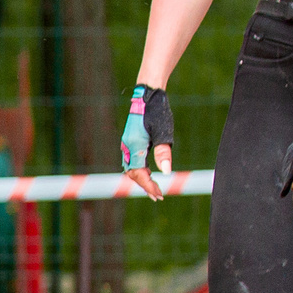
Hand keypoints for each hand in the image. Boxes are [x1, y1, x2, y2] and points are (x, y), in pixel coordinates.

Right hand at [121, 84, 174, 201]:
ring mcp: (127, 143)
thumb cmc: (157, 113)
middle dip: (145, 186)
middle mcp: (127, 147)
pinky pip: (131, 160)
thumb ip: (164, 153)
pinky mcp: (130, 140)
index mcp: (134, 146)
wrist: (147, 96)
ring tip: (153, 187)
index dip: (149, 186)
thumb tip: (166, 172)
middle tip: (158, 196)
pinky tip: (149, 172)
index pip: (139, 173)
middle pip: (132, 173)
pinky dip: (139, 170)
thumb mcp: (164, 133)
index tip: (159, 195)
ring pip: (130, 168)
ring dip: (141, 179)